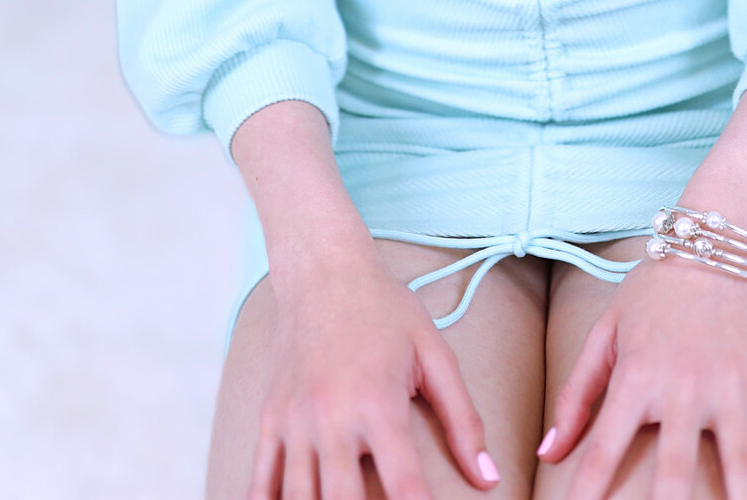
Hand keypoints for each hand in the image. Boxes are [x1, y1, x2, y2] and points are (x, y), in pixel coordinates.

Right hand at [247, 243, 500, 499]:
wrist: (322, 269)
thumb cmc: (383, 310)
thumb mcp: (433, 353)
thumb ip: (462, 418)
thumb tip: (488, 478)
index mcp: (378, 404)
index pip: (406, 487)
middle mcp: (332, 418)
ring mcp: (295, 422)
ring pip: (298, 499)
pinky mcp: (270, 419)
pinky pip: (259, 480)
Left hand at [536, 249, 746, 499]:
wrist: (715, 237)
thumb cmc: (654, 288)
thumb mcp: (608, 331)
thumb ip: (579, 393)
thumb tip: (550, 452)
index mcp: (637, 376)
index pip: (605, 449)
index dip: (588, 494)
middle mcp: (683, 387)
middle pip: (673, 472)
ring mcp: (731, 383)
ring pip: (742, 464)